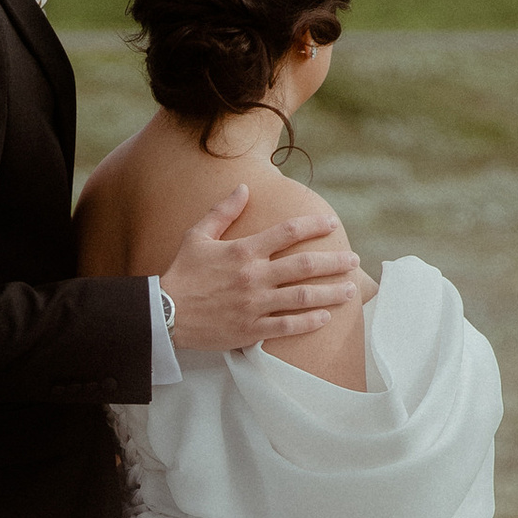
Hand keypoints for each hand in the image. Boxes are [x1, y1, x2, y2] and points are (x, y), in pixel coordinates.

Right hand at [161, 185, 360, 352]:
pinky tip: (326, 317)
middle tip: (353, 260)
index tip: (331, 224)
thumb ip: (223, 212)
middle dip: (334, 262)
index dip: (313, 225)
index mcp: (244, 251)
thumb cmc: (181, 273)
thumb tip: (244, 187)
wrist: (165, 314)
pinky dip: (309, 321)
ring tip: (350, 290)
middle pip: (304, 266)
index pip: (287, 232)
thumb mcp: (197, 236)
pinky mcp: (252, 329)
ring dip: (331, 293)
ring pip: (303, 297)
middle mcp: (255, 276)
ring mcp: (255, 305)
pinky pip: (287, 326)